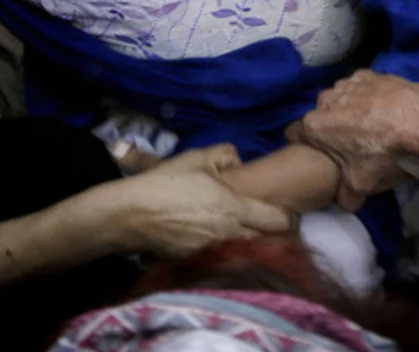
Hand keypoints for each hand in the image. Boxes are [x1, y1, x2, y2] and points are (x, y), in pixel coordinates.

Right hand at [109, 144, 296, 258]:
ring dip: (256, 248)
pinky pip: (229, 262)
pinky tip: (226, 246)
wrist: (129, 215)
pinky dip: (234, 257)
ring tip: (250, 236)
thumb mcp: (195, 158)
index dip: (288, 216)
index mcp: (234, 208)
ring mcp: (216, 253)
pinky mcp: (200, 264)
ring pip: (251, 256)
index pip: (280, 221)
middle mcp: (230, 235)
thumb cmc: (164, 183)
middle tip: (271, 225)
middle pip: (272, 244)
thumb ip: (225, 155)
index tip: (286, 211)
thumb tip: (239, 161)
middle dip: (277, 236)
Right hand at [288, 71, 418, 211]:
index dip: (305, 145)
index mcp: (315, 125)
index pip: (294, 135)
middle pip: (319, 115)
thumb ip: (346, 197)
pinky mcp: (368, 74)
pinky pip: (360, 86)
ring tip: (370, 124)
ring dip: (348, 109)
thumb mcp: (362, 183)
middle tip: (350, 143)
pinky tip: (383, 107)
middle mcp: (325, 100)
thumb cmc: (381, 152)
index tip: (320, 154)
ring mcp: (347, 84)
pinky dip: (367, 95)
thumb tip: (345, 204)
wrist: (418, 119)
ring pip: (339, 99)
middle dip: (330, 127)